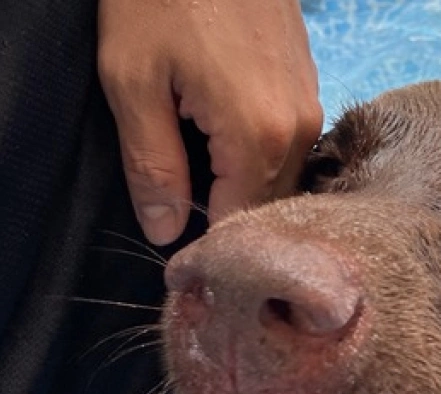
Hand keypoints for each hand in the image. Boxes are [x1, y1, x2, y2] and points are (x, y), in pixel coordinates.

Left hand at [98, 0, 322, 244]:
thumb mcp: (132, 81)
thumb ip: (152, 166)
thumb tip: (167, 231)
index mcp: (258, 135)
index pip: (241, 226)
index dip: (208, 249)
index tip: (177, 264)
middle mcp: (298, 128)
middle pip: (266, 206)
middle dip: (227, 224)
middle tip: (180, 229)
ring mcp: (309, 104)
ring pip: (278, 178)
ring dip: (239, 191)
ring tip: (196, 190)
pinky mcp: (306, 85)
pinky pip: (285, 146)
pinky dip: (253, 160)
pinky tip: (219, 150)